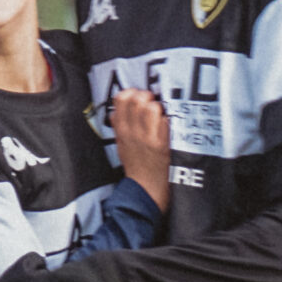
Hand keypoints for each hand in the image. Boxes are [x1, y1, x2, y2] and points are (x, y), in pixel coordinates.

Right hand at [112, 90, 171, 209]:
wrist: (144, 189)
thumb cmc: (135, 167)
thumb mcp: (120, 145)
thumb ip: (118, 127)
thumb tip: (115, 112)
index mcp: (120, 130)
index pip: (121, 98)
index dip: (132, 93)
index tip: (139, 98)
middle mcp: (131, 132)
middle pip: (136, 98)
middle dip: (147, 96)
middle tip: (152, 104)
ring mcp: (145, 137)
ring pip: (150, 107)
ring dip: (158, 107)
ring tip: (160, 116)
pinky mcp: (159, 144)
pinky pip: (164, 121)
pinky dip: (166, 120)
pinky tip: (166, 128)